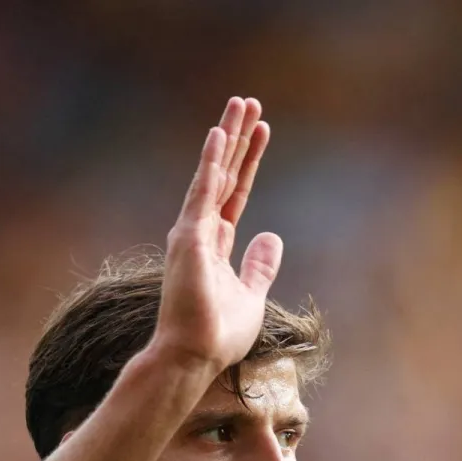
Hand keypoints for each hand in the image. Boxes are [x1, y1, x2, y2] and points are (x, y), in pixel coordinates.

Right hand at [151, 96, 281, 372]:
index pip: (235, 192)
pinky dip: (212, 162)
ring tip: (240, 105)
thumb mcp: (251, 295)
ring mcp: (192, 232)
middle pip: (224, 174)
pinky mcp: (189, 238)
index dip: (249, 161)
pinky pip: (203, 192)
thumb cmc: (217, 335)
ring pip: (213, 174)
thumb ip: (259, 266)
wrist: (194, 358)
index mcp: (214, 243)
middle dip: (238, 138)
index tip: (262, 131)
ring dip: (227, 138)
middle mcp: (200, 231)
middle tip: (249, 102)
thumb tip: (272, 237)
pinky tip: (219, 134)